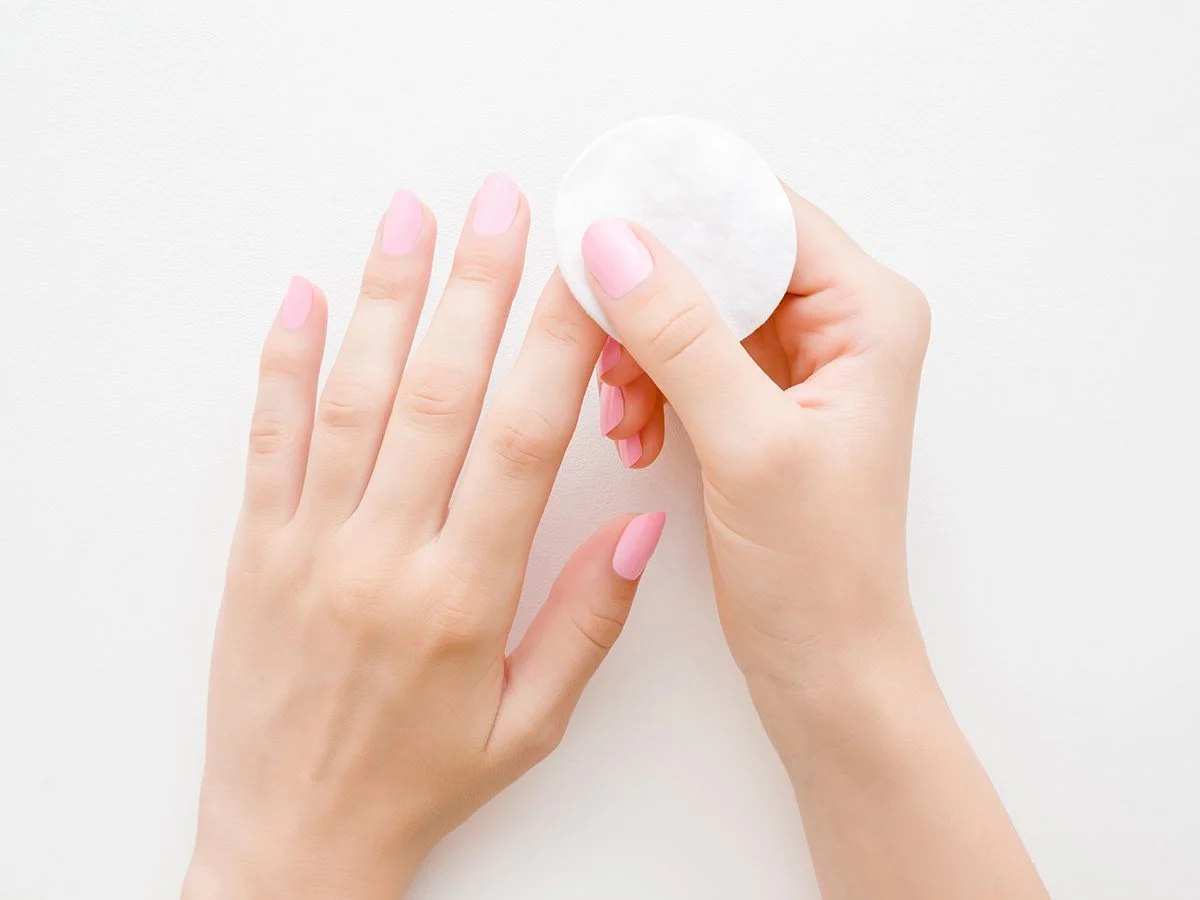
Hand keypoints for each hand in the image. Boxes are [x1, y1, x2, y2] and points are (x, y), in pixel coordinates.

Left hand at [183, 177, 665, 899]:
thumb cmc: (422, 783)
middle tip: (502, 203)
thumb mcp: (530, 721)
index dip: (556, 345)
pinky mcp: (256, 551)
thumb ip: (589, 619)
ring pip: (352, 400)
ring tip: (411, 218)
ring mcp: (311, 547)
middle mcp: (385, 556)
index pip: (523, 441)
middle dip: (476, 287)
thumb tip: (642, 525)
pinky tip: (304, 296)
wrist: (296, 840)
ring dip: (383, 299)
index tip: (582, 274)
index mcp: (464, 596)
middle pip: (438, 394)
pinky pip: (268, 441)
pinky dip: (283, 363)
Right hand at [587, 188, 930, 696]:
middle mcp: (840, 324)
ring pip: (693, 307)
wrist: (825, 664)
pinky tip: (632, 433)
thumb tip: (614, 242)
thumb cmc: (819, 570)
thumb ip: (682, 336)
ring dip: (640, 350)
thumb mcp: (749, 445)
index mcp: (868, 313)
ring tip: (621, 413)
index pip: (763, 214)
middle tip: (600, 340)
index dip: (679, 208)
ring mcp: (798, 364)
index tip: (599, 217)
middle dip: (650, 298)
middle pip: (721, 257)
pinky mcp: (759, 400)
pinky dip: (647, 385)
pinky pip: (686, 357)